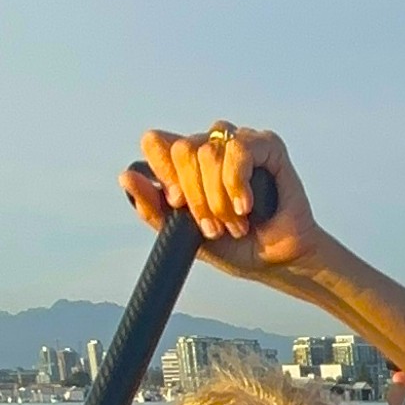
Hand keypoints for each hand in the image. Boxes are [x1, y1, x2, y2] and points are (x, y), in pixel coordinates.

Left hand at [120, 124, 323, 278]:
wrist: (277, 262)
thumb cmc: (236, 247)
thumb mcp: (184, 234)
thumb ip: (153, 209)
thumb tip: (127, 176)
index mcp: (187, 164)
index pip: (156, 142)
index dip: (163, 171)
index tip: (178, 204)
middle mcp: (210, 147)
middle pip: (182, 148)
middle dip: (196, 196)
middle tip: (213, 225)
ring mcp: (238, 143)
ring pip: (208, 151)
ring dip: (219, 197)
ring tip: (236, 222)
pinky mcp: (266, 145)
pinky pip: (238, 149)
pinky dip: (237, 183)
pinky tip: (247, 205)